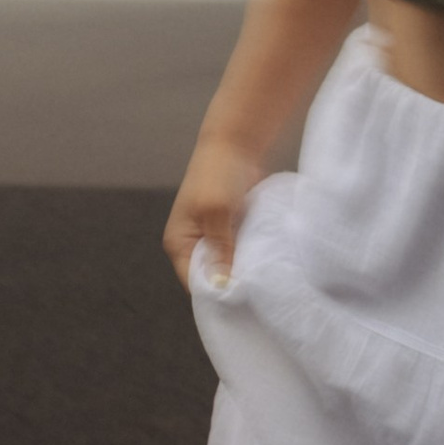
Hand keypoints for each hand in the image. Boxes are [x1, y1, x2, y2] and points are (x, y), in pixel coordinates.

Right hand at [165, 137, 261, 294]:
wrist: (234, 144)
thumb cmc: (218, 174)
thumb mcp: (217, 213)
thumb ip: (219, 250)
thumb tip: (221, 285)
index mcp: (178, 242)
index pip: (194, 282)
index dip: (217, 292)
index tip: (242, 300)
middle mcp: (191, 243)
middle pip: (210, 276)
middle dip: (231, 281)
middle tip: (257, 289)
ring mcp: (210, 236)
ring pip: (226, 264)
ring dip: (243, 267)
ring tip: (263, 275)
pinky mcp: (228, 229)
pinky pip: (238, 250)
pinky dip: (249, 254)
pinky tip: (265, 258)